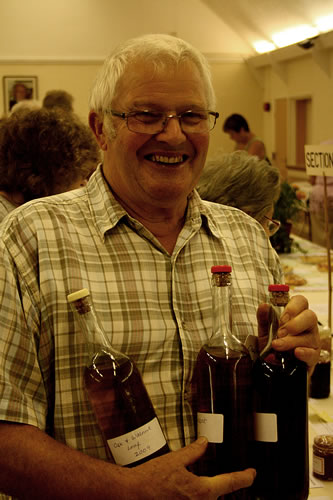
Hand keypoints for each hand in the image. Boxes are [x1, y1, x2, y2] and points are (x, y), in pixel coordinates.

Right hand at [132, 437, 255, 498]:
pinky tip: (186, 491)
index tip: (252, 473)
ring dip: (208, 492)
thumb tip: (204, 442)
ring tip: (201, 483)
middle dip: (222, 486)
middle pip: (218, 495)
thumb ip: (193, 451)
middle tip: (228, 476)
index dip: (245, 477)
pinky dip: (197, 497)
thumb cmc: (151, 478)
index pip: (230, 482)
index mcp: (201, 490)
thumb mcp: (175, 459)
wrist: (132, 494)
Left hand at [257, 294, 319, 373]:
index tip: (282, 317)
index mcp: (296, 315)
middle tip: (280, 332)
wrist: (274, 367)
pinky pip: (312, 353)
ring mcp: (312, 340)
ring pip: (309, 336)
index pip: (301, 302)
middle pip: (310, 316)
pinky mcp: (313, 356)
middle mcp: (307, 326)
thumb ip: (264, 318)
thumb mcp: (265, 331)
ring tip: (277, 346)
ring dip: (291, 341)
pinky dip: (304, 352)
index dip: (293, 307)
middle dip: (294, 323)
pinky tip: (295, 353)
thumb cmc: (274, 344)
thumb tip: (264, 305)